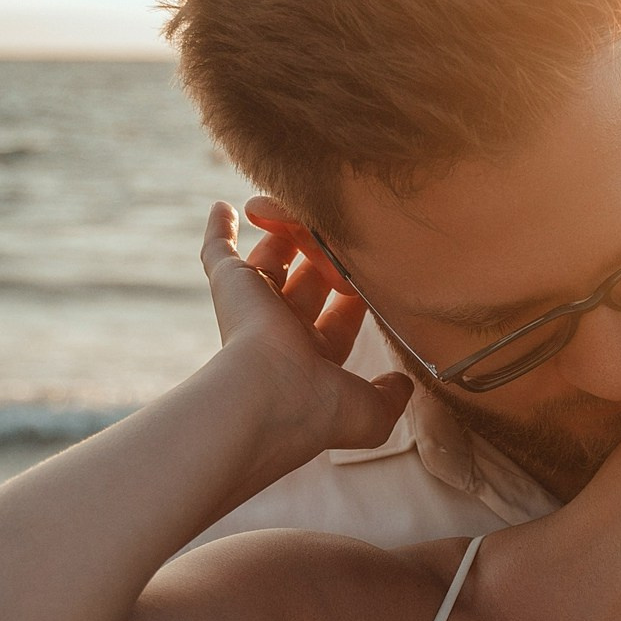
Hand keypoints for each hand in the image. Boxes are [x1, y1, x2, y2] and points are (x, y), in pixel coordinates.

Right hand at [199, 201, 411, 458]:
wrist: (264, 398)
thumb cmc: (316, 410)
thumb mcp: (371, 412)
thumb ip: (390, 395)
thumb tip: (403, 382)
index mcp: (313, 361)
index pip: (338, 322)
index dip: (355, 298)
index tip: (375, 274)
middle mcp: (282, 333)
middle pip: (307, 285)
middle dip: (324, 262)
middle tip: (344, 236)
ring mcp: (253, 307)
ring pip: (272, 260)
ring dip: (286, 237)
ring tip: (302, 209)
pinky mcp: (230, 284)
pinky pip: (217, 251)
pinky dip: (219, 230)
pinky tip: (223, 208)